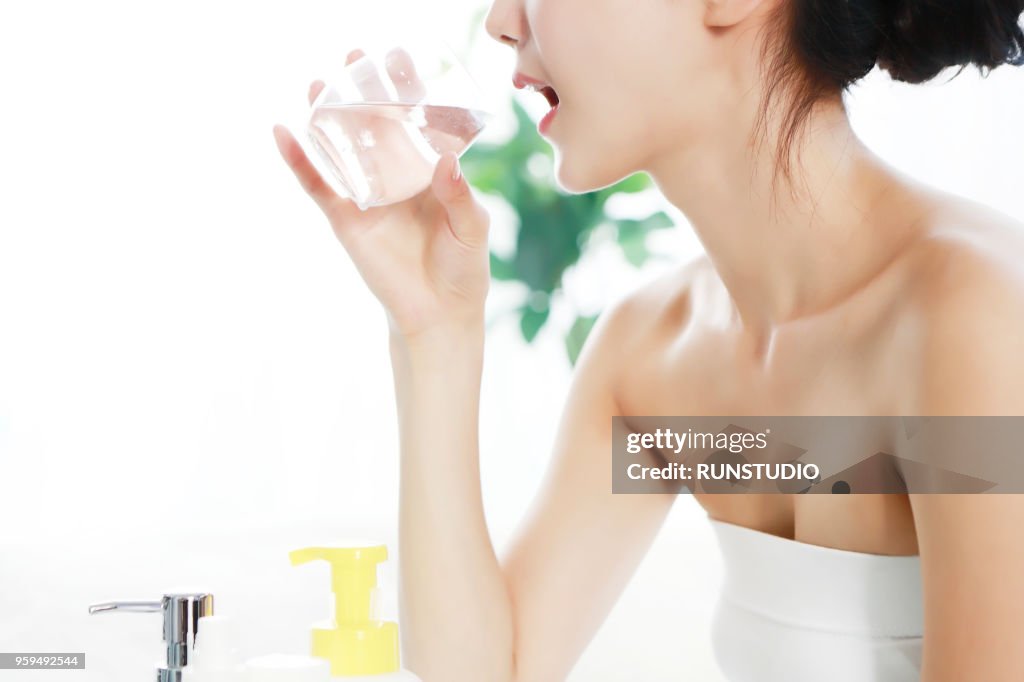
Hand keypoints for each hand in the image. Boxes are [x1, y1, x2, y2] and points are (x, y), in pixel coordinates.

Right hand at [273, 49, 490, 340]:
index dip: (408, 92)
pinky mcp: (346, 220)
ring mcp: (369, 196)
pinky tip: (283, 132)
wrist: (438, 314)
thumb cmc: (463, 270)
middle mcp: (398, 177)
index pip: (417, 123)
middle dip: (366, 92)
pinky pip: (319, 186)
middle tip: (356, 58)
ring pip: (344, 148)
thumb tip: (444, 161)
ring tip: (319, 84)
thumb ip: (459, 196)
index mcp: (431, 173)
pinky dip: (300, 161)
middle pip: (376, 125)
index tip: (400, 60)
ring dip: (329, 117)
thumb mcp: (471, 229)